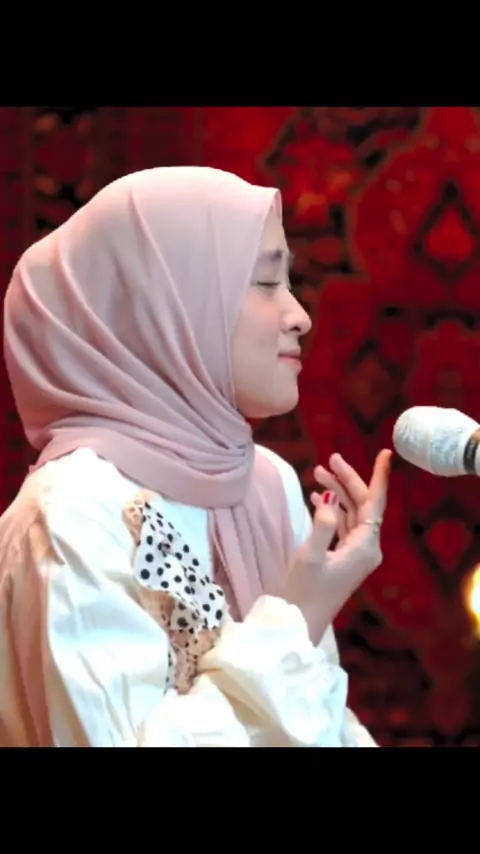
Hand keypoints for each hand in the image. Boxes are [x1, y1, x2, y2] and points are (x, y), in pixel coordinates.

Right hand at [284, 449, 391, 645]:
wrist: (299, 623)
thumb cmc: (303, 593)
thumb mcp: (310, 556)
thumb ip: (322, 524)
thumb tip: (332, 498)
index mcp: (365, 547)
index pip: (374, 503)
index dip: (379, 476)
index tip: (385, 453)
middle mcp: (366, 549)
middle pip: (362, 505)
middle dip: (347, 481)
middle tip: (328, 460)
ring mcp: (356, 554)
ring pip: (351, 514)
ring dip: (337, 493)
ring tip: (316, 473)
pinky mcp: (344, 558)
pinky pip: (343, 526)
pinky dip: (332, 510)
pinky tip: (318, 498)